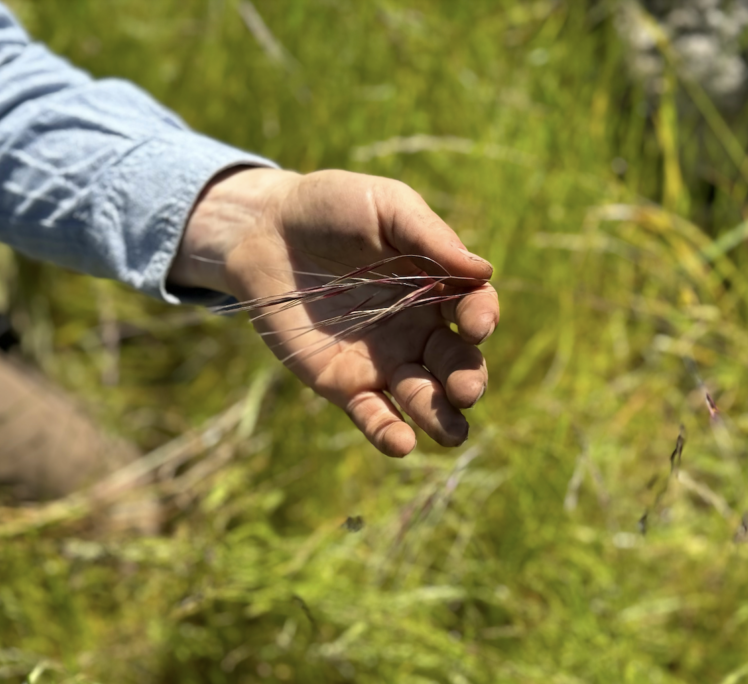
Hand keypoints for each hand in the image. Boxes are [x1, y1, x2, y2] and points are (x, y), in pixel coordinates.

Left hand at [169, 167, 498, 456]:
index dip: (482, 318)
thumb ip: (429, 235)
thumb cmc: (331, 207)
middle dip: (468, 380)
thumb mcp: (384, 205)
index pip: (474, 310)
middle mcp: (418, 329)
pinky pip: (373, 414)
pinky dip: (389, 432)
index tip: (476, 323)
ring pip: (422, 397)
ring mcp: (382, 360)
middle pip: (456, 363)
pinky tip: (402, 444)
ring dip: (440, 417)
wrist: (264, 230)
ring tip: (452, 433)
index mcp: (437, 286)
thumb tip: (482, 272)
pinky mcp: (342, 383)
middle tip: (467, 391)